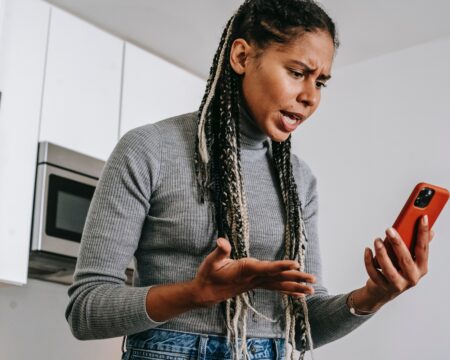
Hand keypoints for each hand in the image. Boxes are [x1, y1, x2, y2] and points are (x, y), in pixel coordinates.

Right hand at [190, 237, 315, 306]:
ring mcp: (256, 283)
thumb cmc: (208, 275)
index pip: (266, 268)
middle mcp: (253, 279)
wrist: (206, 293)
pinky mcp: (256, 285)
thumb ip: (219, 251)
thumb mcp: (210, 262)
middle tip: (313, 280)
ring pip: (279, 284)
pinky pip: (275, 288)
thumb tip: (221, 240)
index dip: (281, 266)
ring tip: (312, 290)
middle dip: (296, 278)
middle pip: (278, 278)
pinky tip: (298, 294)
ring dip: (296, 286)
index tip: (296, 264)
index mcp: (245, 270)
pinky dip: (287, 290)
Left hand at [362, 215, 433, 307]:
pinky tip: (367, 250)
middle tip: (389, 230)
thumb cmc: (398, 270)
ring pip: (389, 269)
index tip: (422, 218)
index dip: (423, 233)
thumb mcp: (411, 259)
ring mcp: (397, 284)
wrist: (383, 291)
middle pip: (406, 260)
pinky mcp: (382, 286)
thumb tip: (431, 231)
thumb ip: (418, 245)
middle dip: (397, 244)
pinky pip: (374, 273)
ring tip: (377, 241)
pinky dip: (369, 261)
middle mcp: (411, 277)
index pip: (423, 249)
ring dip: (382, 253)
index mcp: (421, 268)